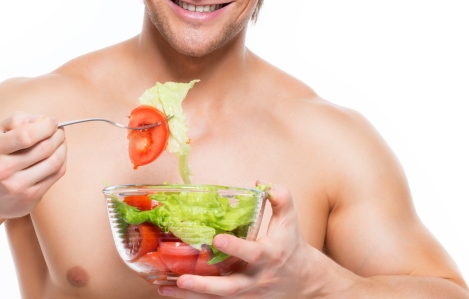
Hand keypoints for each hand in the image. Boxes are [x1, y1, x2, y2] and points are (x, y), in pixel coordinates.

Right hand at [0, 112, 66, 219]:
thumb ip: (16, 120)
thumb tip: (41, 120)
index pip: (27, 135)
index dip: (46, 126)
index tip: (51, 121)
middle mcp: (2, 171)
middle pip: (44, 148)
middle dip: (57, 135)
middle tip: (59, 130)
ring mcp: (17, 188)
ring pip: (54, 162)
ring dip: (63, 147)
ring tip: (60, 141)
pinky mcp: (29, 199)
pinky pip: (55, 176)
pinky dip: (62, 161)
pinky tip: (57, 155)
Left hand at [159, 183, 323, 297]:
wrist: (303, 280)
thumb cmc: (291, 245)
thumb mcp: (290, 220)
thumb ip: (281, 198)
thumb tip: (262, 182)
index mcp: (269, 255)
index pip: (252, 253)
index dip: (236, 247)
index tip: (217, 239)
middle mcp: (256, 278)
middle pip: (230, 287)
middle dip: (205, 285)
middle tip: (182, 279)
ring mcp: (247, 292)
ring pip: (217, 297)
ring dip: (190, 295)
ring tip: (164, 289)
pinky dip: (192, 298)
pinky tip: (169, 291)